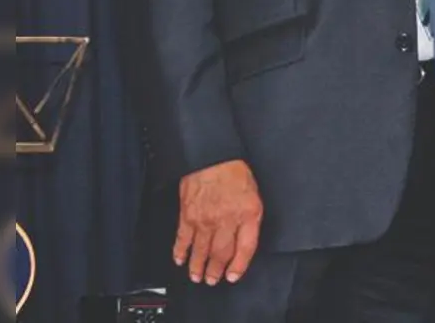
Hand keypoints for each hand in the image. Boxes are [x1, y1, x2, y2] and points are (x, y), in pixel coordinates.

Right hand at [175, 160, 261, 285]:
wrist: (212, 155)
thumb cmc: (234, 173)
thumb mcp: (254, 196)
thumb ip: (250, 220)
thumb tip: (244, 240)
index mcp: (246, 214)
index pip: (245, 249)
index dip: (239, 266)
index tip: (233, 276)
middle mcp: (226, 220)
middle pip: (221, 254)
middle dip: (216, 271)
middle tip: (212, 279)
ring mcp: (205, 219)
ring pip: (201, 251)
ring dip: (198, 267)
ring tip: (197, 276)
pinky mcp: (188, 214)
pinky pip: (183, 239)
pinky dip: (180, 251)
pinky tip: (180, 259)